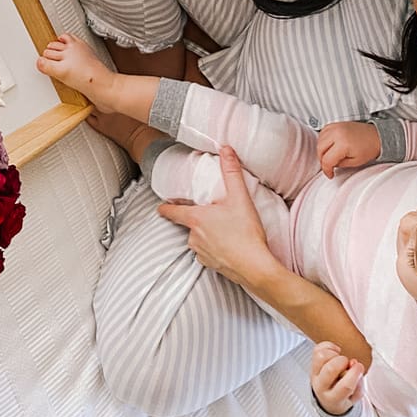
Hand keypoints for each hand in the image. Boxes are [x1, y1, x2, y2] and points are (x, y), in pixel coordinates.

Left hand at [157, 145, 273, 289]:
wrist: (255, 267)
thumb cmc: (245, 233)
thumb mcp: (239, 197)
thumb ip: (231, 172)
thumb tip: (225, 149)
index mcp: (196, 219)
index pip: (173, 212)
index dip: (166, 208)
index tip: (161, 207)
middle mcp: (194, 237)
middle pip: (189, 224)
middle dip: (198, 219)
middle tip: (213, 213)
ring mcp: (201, 253)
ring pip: (199, 239)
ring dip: (207, 234)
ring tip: (225, 229)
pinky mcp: (211, 266)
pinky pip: (208, 253)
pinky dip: (215, 248)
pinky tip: (229, 244)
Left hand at [310, 341, 364, 415]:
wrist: (325, 399)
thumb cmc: (342, 396)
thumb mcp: (355, 397)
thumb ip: (358, 383)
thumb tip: (355, 364)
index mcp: (333, 399)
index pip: (345, 386)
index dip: (354, 374)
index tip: (360, 367)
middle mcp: (321, 387)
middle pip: (330, 369)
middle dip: (343, 362)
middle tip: (348, 364)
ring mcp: (314, 374)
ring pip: (321, 357)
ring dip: (334, 354)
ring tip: (340, 359)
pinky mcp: (312, 363)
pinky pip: (317, 349)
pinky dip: (328, 346)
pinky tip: (336, 353)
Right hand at [315, 121, 381, 178]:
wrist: (376, 136)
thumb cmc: (369, 148)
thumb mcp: (355, 162)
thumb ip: (339, 164)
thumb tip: (330, 165)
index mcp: (343, 144)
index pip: (327, 160)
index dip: (326, 170)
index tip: (329, 174)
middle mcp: (337, 133)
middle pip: (320, 149)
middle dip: (323, 160)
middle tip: (329, 166)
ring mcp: (335, 126)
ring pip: (319, 140)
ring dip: (321, 150)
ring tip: (329, 157)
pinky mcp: (335, 124)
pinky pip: (322, 132)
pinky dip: (322, 140)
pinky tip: (328, 146)